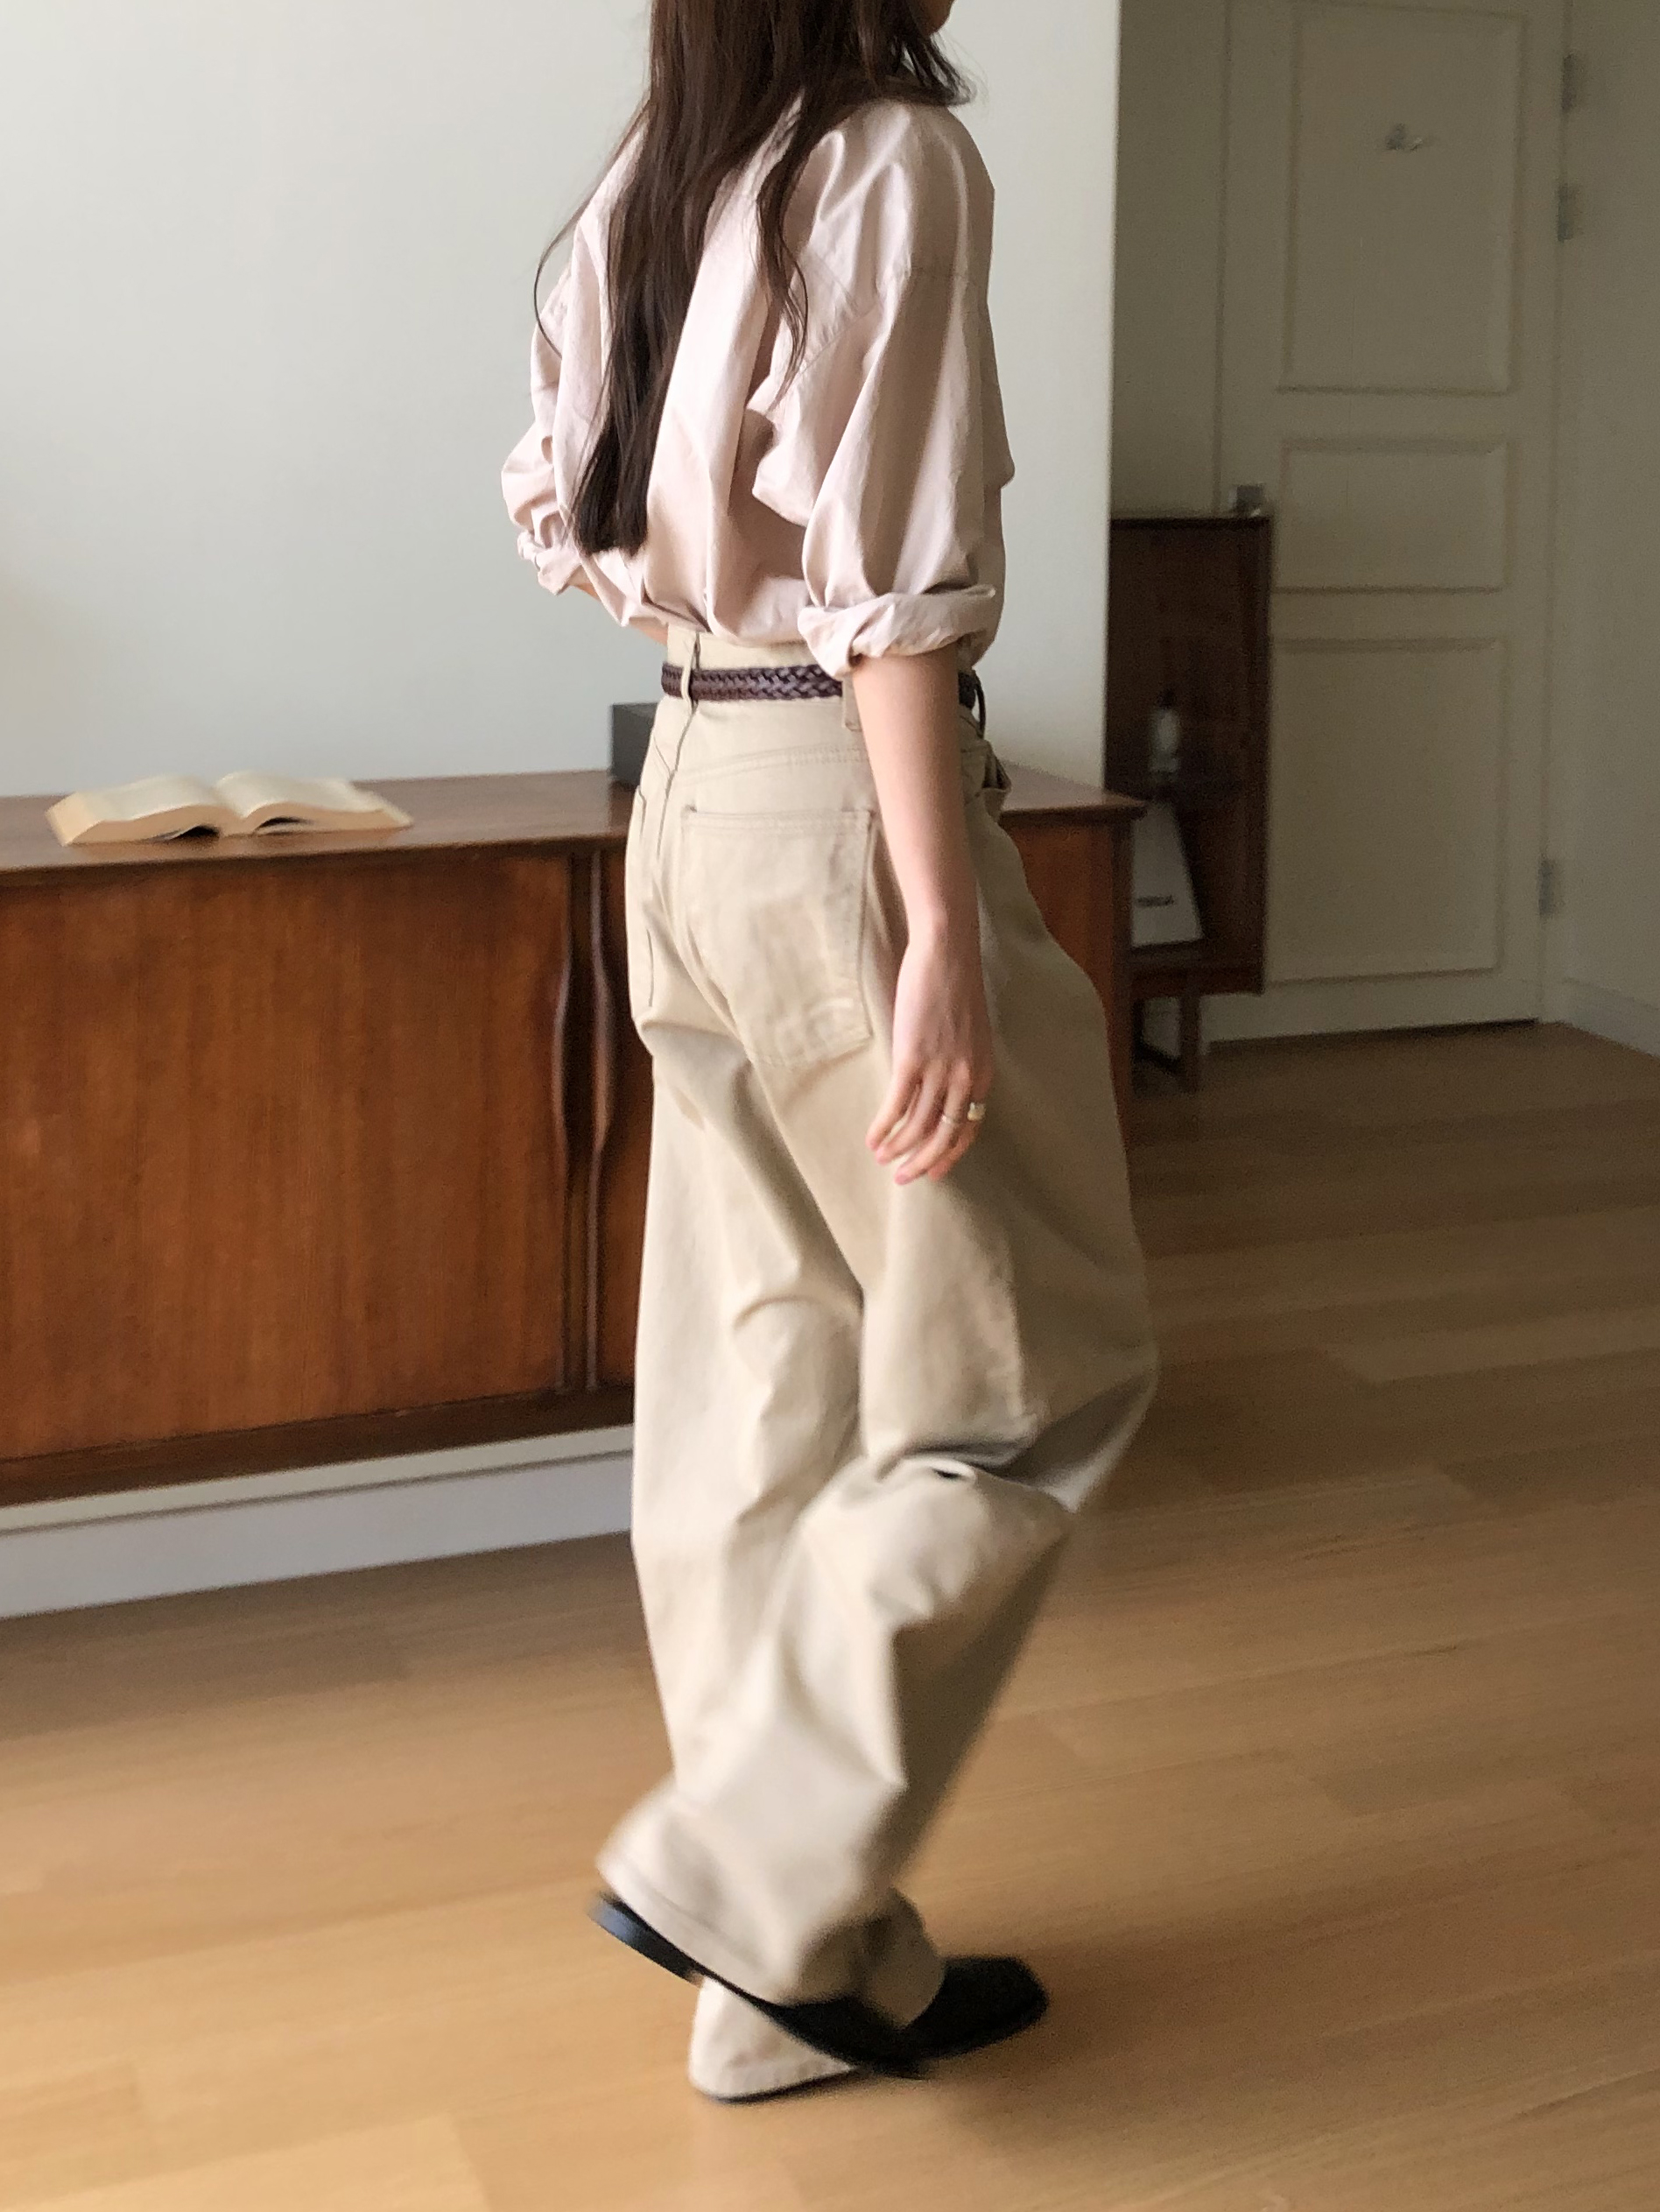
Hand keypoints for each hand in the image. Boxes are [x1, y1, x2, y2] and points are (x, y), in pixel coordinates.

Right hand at [866, 922, 994, 1184]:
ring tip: (882, 1158)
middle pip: (944, 1136)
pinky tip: (872, 1139)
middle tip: (903, 1177)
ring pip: (918, 1127)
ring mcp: (939, 1071)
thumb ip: (960, 1063)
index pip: (969, 1129)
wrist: (947, 954)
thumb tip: (940, 1088)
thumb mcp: (970, 1033)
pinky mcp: (912, 1060)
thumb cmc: (956, 987)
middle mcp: (965, 1079)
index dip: (949, 1154)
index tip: (933, 1170)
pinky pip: (897, 1107)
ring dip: (898, 1148)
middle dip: (922, 1163)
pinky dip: (883, 1128)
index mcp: (982, 1074)